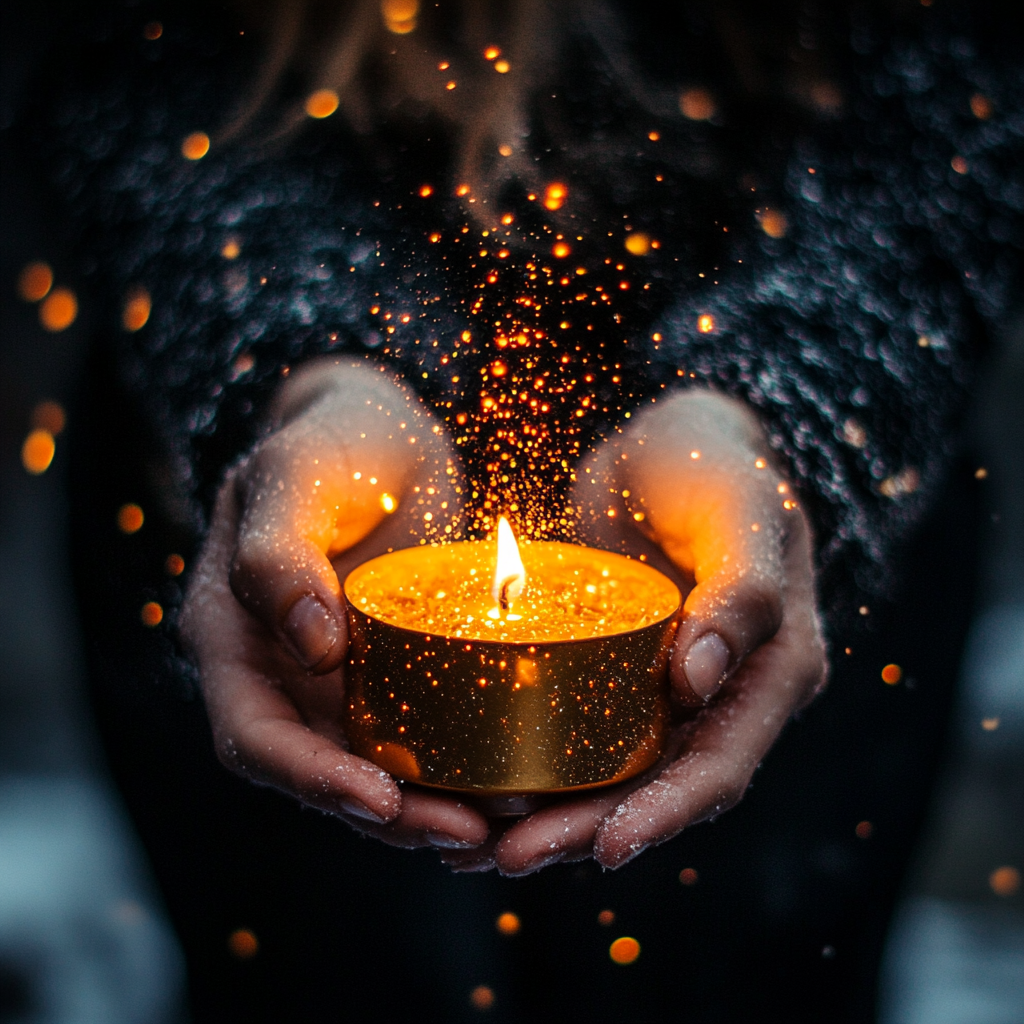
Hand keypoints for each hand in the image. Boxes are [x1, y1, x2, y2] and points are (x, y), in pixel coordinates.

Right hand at [180, 358, 488, 849]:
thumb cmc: (330, 440)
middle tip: (466, 835)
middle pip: (318, 774)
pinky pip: (417, 735)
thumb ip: (279, 552)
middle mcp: (281, 673)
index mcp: (232, 635)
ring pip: (371, 769)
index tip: (381, 801)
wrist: (381, 433)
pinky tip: (508, 785)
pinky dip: (454, 769)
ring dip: (427, 809)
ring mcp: (336, 679)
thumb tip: (311, 648)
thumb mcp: (297, 473)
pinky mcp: (393, 672)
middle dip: (386, 816)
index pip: (254, 734)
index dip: (309, 779)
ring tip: (498, 827)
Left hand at [445, 390, 826, 873]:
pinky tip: (477, 789)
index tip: (604, 851)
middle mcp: (721, 698)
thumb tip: (701, 682)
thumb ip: (744, 586)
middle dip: (585, 832)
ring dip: (552, 818)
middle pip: (656, 790)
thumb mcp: (742, 505)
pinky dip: (534, 768)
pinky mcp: (614, 676)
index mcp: (772, 671)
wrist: (669, 444)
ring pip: (611, 778)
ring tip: (478, 847)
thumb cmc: (716, 464)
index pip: (720, 765)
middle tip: (507, 858)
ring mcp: (665, 691)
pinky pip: (577, 736)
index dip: (666, 815)